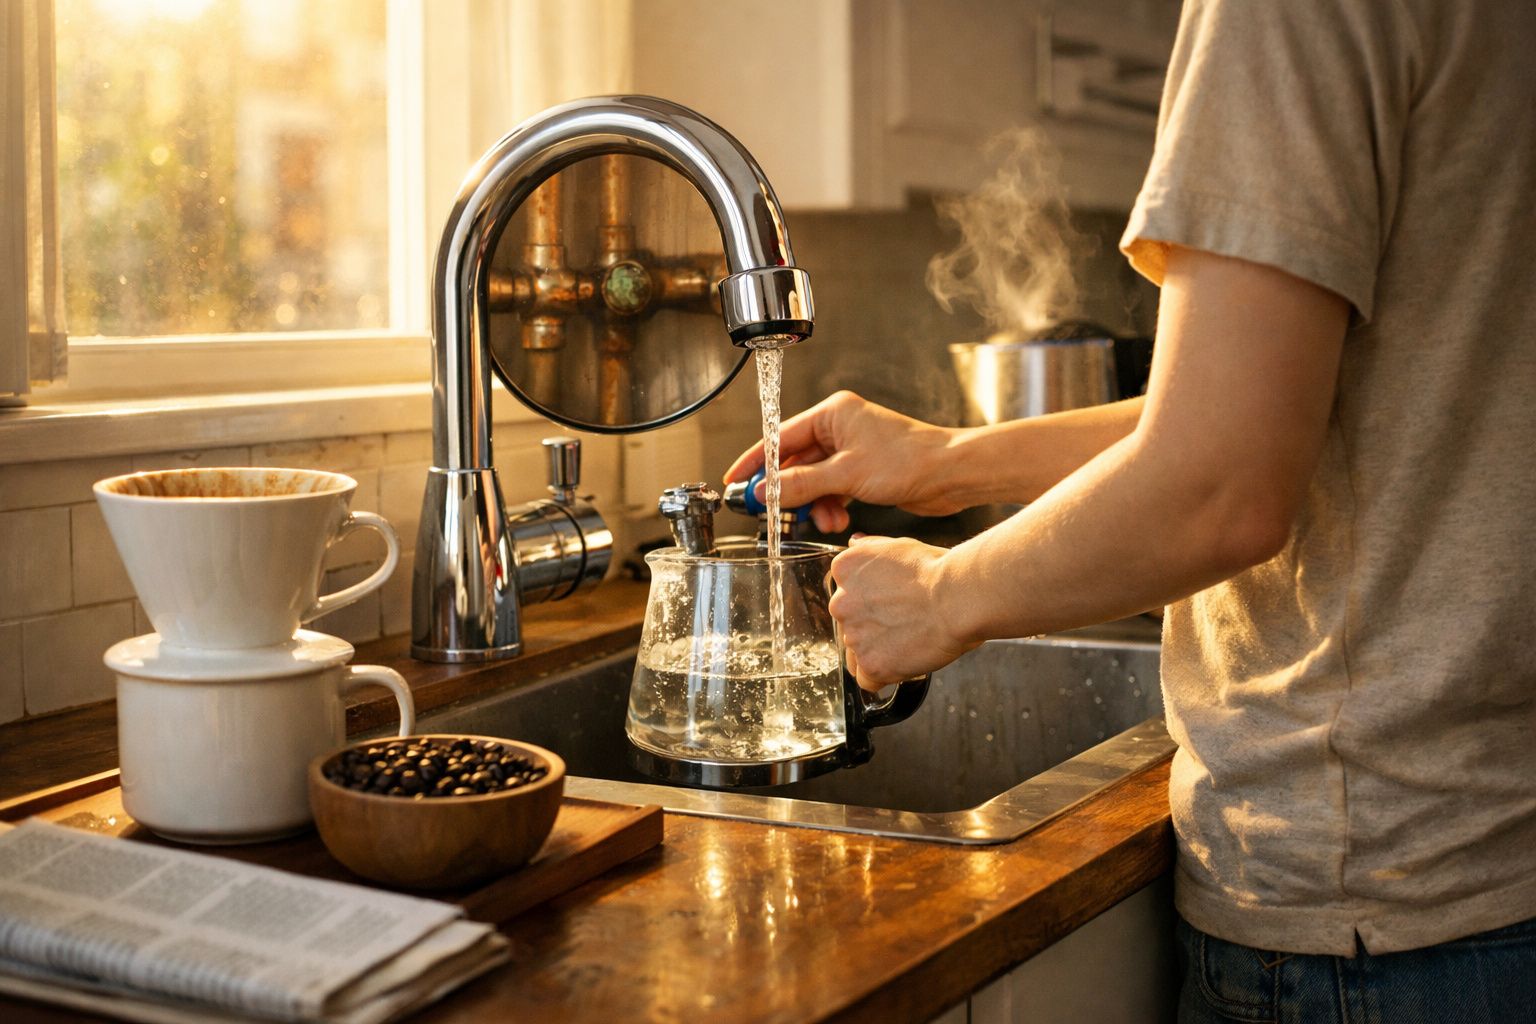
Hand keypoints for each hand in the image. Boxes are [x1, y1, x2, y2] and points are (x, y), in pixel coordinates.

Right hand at [723, 391, 960, 533]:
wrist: (950, 475)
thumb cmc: (908, 460)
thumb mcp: (846, 474)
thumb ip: (802, 483)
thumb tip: (765, 491)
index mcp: (833, 414)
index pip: (780, 437)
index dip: (756, 461)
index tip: (735, 480)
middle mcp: (840, 428)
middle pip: (796, 462)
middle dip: (790, 491)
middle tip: (775, 513)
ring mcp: (852, 450)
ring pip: (814, 480)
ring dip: (815, 504)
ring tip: (826, 520)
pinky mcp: (863, 471)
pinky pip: (833, 489)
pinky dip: (832, 506)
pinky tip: (841, 519)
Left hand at [829, 535, 975, 689]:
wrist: (958, 598)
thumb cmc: (938, 571)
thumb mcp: (899, 546)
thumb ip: (872, 548)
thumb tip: (856, 542)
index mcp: (845, 570)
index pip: (846, 592)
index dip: (870, 601)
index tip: (891, 603)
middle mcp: (840, 603)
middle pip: (849, 623)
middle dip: (872, 626)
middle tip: (905, 622)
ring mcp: (854, 636)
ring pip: (858, 652)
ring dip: (879, 650)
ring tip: (910, 640)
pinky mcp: (871, 665)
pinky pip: (868, 679)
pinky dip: (884, 675)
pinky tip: (904, 662)